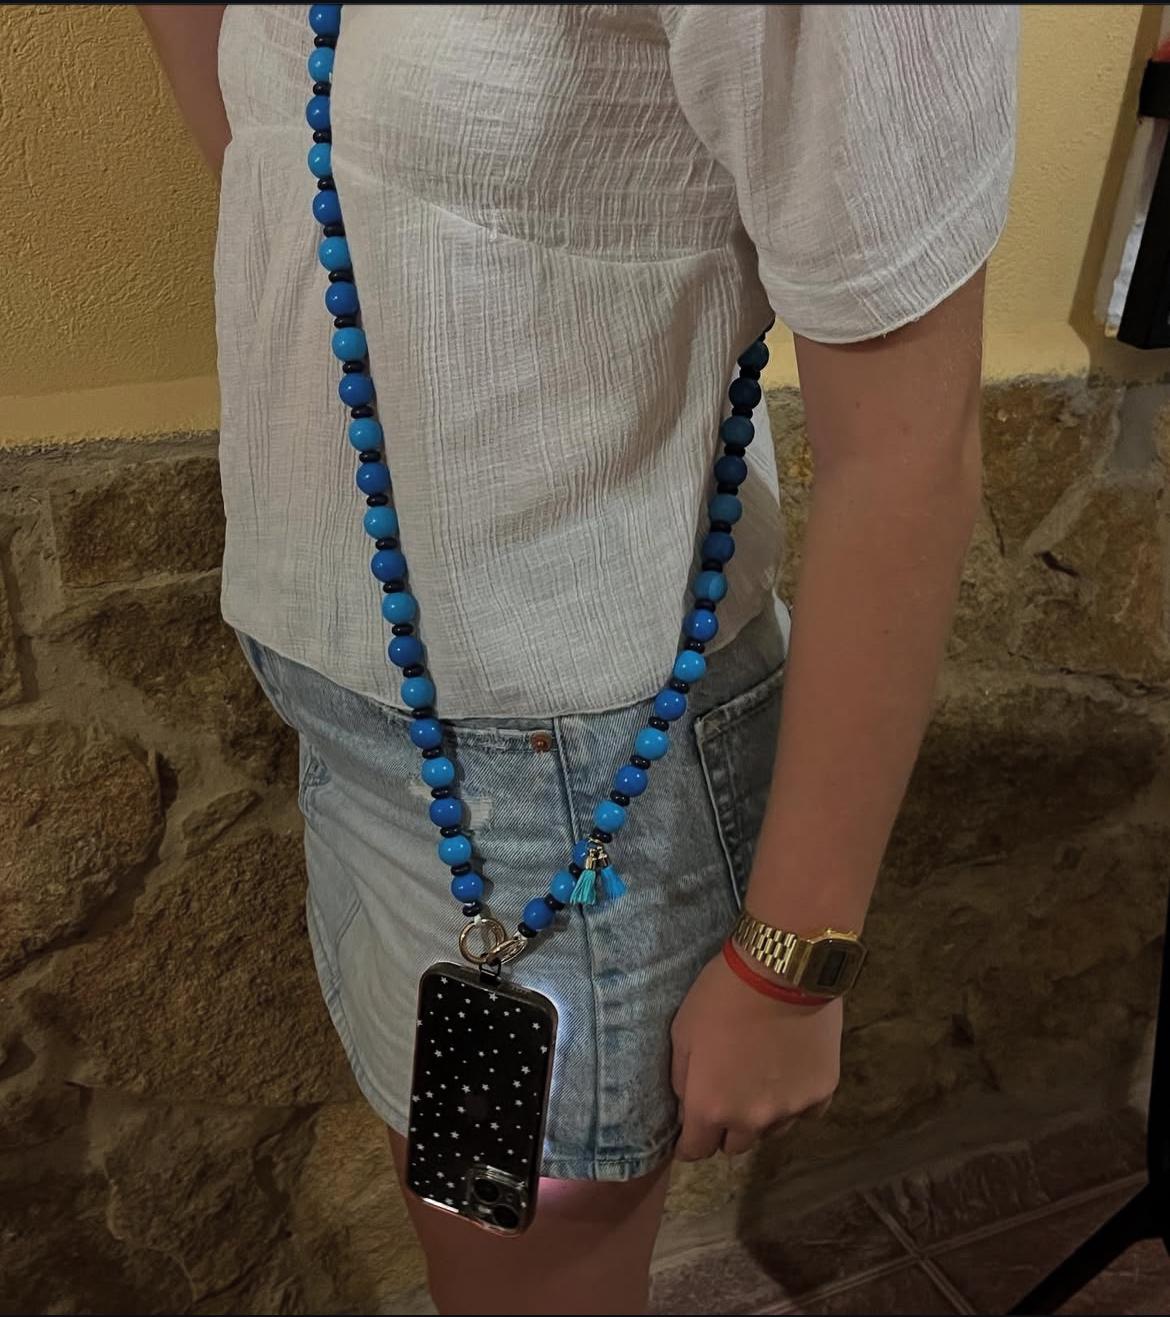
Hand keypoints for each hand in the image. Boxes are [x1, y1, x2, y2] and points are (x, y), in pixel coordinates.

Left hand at [670, 949, 842, 1158]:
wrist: (782, 969)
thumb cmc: (722, 995)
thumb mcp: (682, 1031)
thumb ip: (682, 1079)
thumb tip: (687, 1106)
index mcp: (710, 1107)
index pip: (695, 1151)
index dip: (689, 1141)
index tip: (691, 1127)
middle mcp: (750, 1120)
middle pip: (734, 1146)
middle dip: (726, 1127)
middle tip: (728, 1092)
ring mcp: (790, 1109)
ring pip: (771, 1131)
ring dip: (762, 1113)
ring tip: (761, 1074)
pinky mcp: (822, 1093)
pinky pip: (805, 1112)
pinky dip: (795, 1098)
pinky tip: (791, 1067)